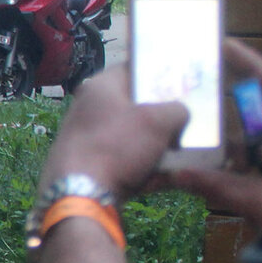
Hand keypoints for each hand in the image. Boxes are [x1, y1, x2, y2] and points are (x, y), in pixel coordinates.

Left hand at [36, 69, 189, 200]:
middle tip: (181, 121)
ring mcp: (82, 137)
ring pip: (127, 136)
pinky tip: (161, 178)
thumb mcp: (160, 121)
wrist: (79, 194)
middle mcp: (86, 108)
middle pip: (131, 105)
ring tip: (177, 152)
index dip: (158, 74)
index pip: (133, 68)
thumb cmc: (118, 147)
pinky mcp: (83, 165)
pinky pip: (120, 161)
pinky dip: (140, 168)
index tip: (179, 84)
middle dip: (158, 115)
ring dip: (152, 145)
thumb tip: (179, 115)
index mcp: (99, 87)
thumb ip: (177, 110)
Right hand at [168, 39, 261, 237]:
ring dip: (247, 137)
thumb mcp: (260, 203)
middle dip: (242, 104)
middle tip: (209, 88)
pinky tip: (231, 164)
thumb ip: (217, 185)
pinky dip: (257, 156)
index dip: (251, 65)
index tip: (225, 45)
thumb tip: (176, 174)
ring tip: (214, 132)